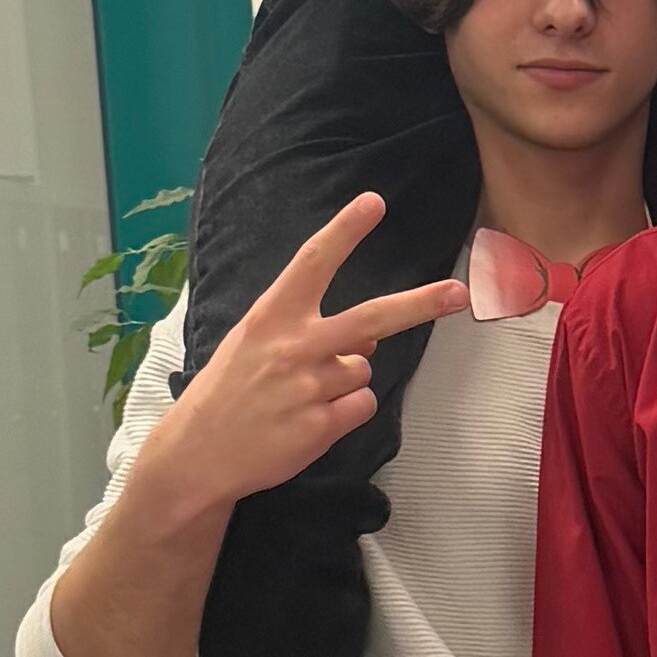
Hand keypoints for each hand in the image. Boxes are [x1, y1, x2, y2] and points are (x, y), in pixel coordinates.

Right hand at [135, 196, 460, 525]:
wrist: (197, 454)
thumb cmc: (228, 392)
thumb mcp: (254, 345)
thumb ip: (309, 331)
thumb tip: (371, 337)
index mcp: (271, 316)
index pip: (313, 262)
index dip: (345, 230)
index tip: (374, 202)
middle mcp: (294, 346)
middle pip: (372, 318)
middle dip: (420, 304)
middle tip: (458, 294)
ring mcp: (310, 388)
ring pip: (363, 369)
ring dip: (344, 382)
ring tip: (301, 397)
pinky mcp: (321, 426)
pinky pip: (361, 406)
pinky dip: (345, 413)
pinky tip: (308, 420)